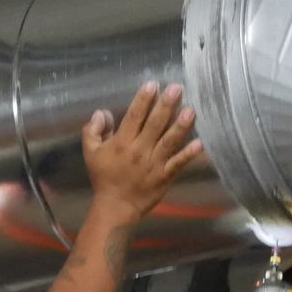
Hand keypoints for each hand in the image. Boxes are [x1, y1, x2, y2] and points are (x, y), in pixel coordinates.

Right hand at [81, 81, 201, 223]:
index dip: (143, 100)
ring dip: (180, 126)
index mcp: (121, 143)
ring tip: (191, 110)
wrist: (116, 207)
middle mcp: (139, 150)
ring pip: (169, 141)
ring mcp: (154, 163)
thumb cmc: (104, 177)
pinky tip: (200, 143)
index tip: (152, 85)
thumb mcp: (90, 152)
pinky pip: (178, 163)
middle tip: (177, 88)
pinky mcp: (165, 175)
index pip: (133, 117)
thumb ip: (93, 130)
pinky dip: (189, 154)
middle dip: (166, 105)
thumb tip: (102, 112)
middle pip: (154, 124)